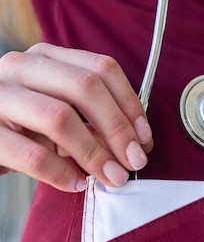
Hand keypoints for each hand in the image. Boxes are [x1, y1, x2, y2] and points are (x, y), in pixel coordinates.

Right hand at [0, 43, 152, 190]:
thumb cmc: (20, 127)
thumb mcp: (56, 113)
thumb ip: (91, 120)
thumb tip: (135, 143)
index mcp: (46, 57)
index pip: (101, 68)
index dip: (130, 103)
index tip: (145, 137)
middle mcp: (21, 67)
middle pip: (85, 87)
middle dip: (118, 128)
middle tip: (135, 161)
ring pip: (59, 117)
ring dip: (94, 152)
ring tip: (112, 177)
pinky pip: (31, 154)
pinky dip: (60, 173)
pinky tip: (76, 184)